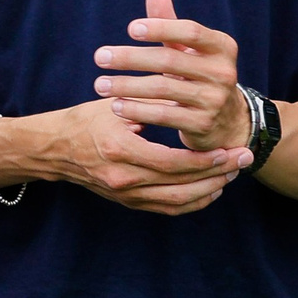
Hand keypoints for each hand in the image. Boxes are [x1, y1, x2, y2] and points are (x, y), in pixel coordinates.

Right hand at [18, 98, 247, 214]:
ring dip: (209, 190)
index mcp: (121, 151)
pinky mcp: (128, 202)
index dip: (206, 160)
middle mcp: (124, 179)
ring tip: (232, 174)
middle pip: (182, 186)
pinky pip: (167, 208)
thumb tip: (187, 88)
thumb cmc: (85, 120)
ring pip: (178, 202)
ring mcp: (126, 195)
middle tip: (243, 161)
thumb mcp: (115, 103)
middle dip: (217, 174)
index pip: (174, 162)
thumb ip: (149, 100)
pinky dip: (192, 202)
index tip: (230, 149)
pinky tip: (211, 190)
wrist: (54, 149)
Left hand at [93, 0, 249, 151]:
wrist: (225, 120)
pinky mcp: (202, 124)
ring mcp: (214, 100)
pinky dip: (137, 110)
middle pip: (169, 60)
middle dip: (130, 58)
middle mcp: (223, 72)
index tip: (130, 29)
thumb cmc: (199, 75)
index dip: (161, 28)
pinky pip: (163, 115)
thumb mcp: (189, 50)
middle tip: (99, 56)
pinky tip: (116, 106)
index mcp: (222, 47)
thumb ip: (171, 23)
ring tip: (99, 84)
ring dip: (126, 85)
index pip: (190, 32)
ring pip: (162, 88)